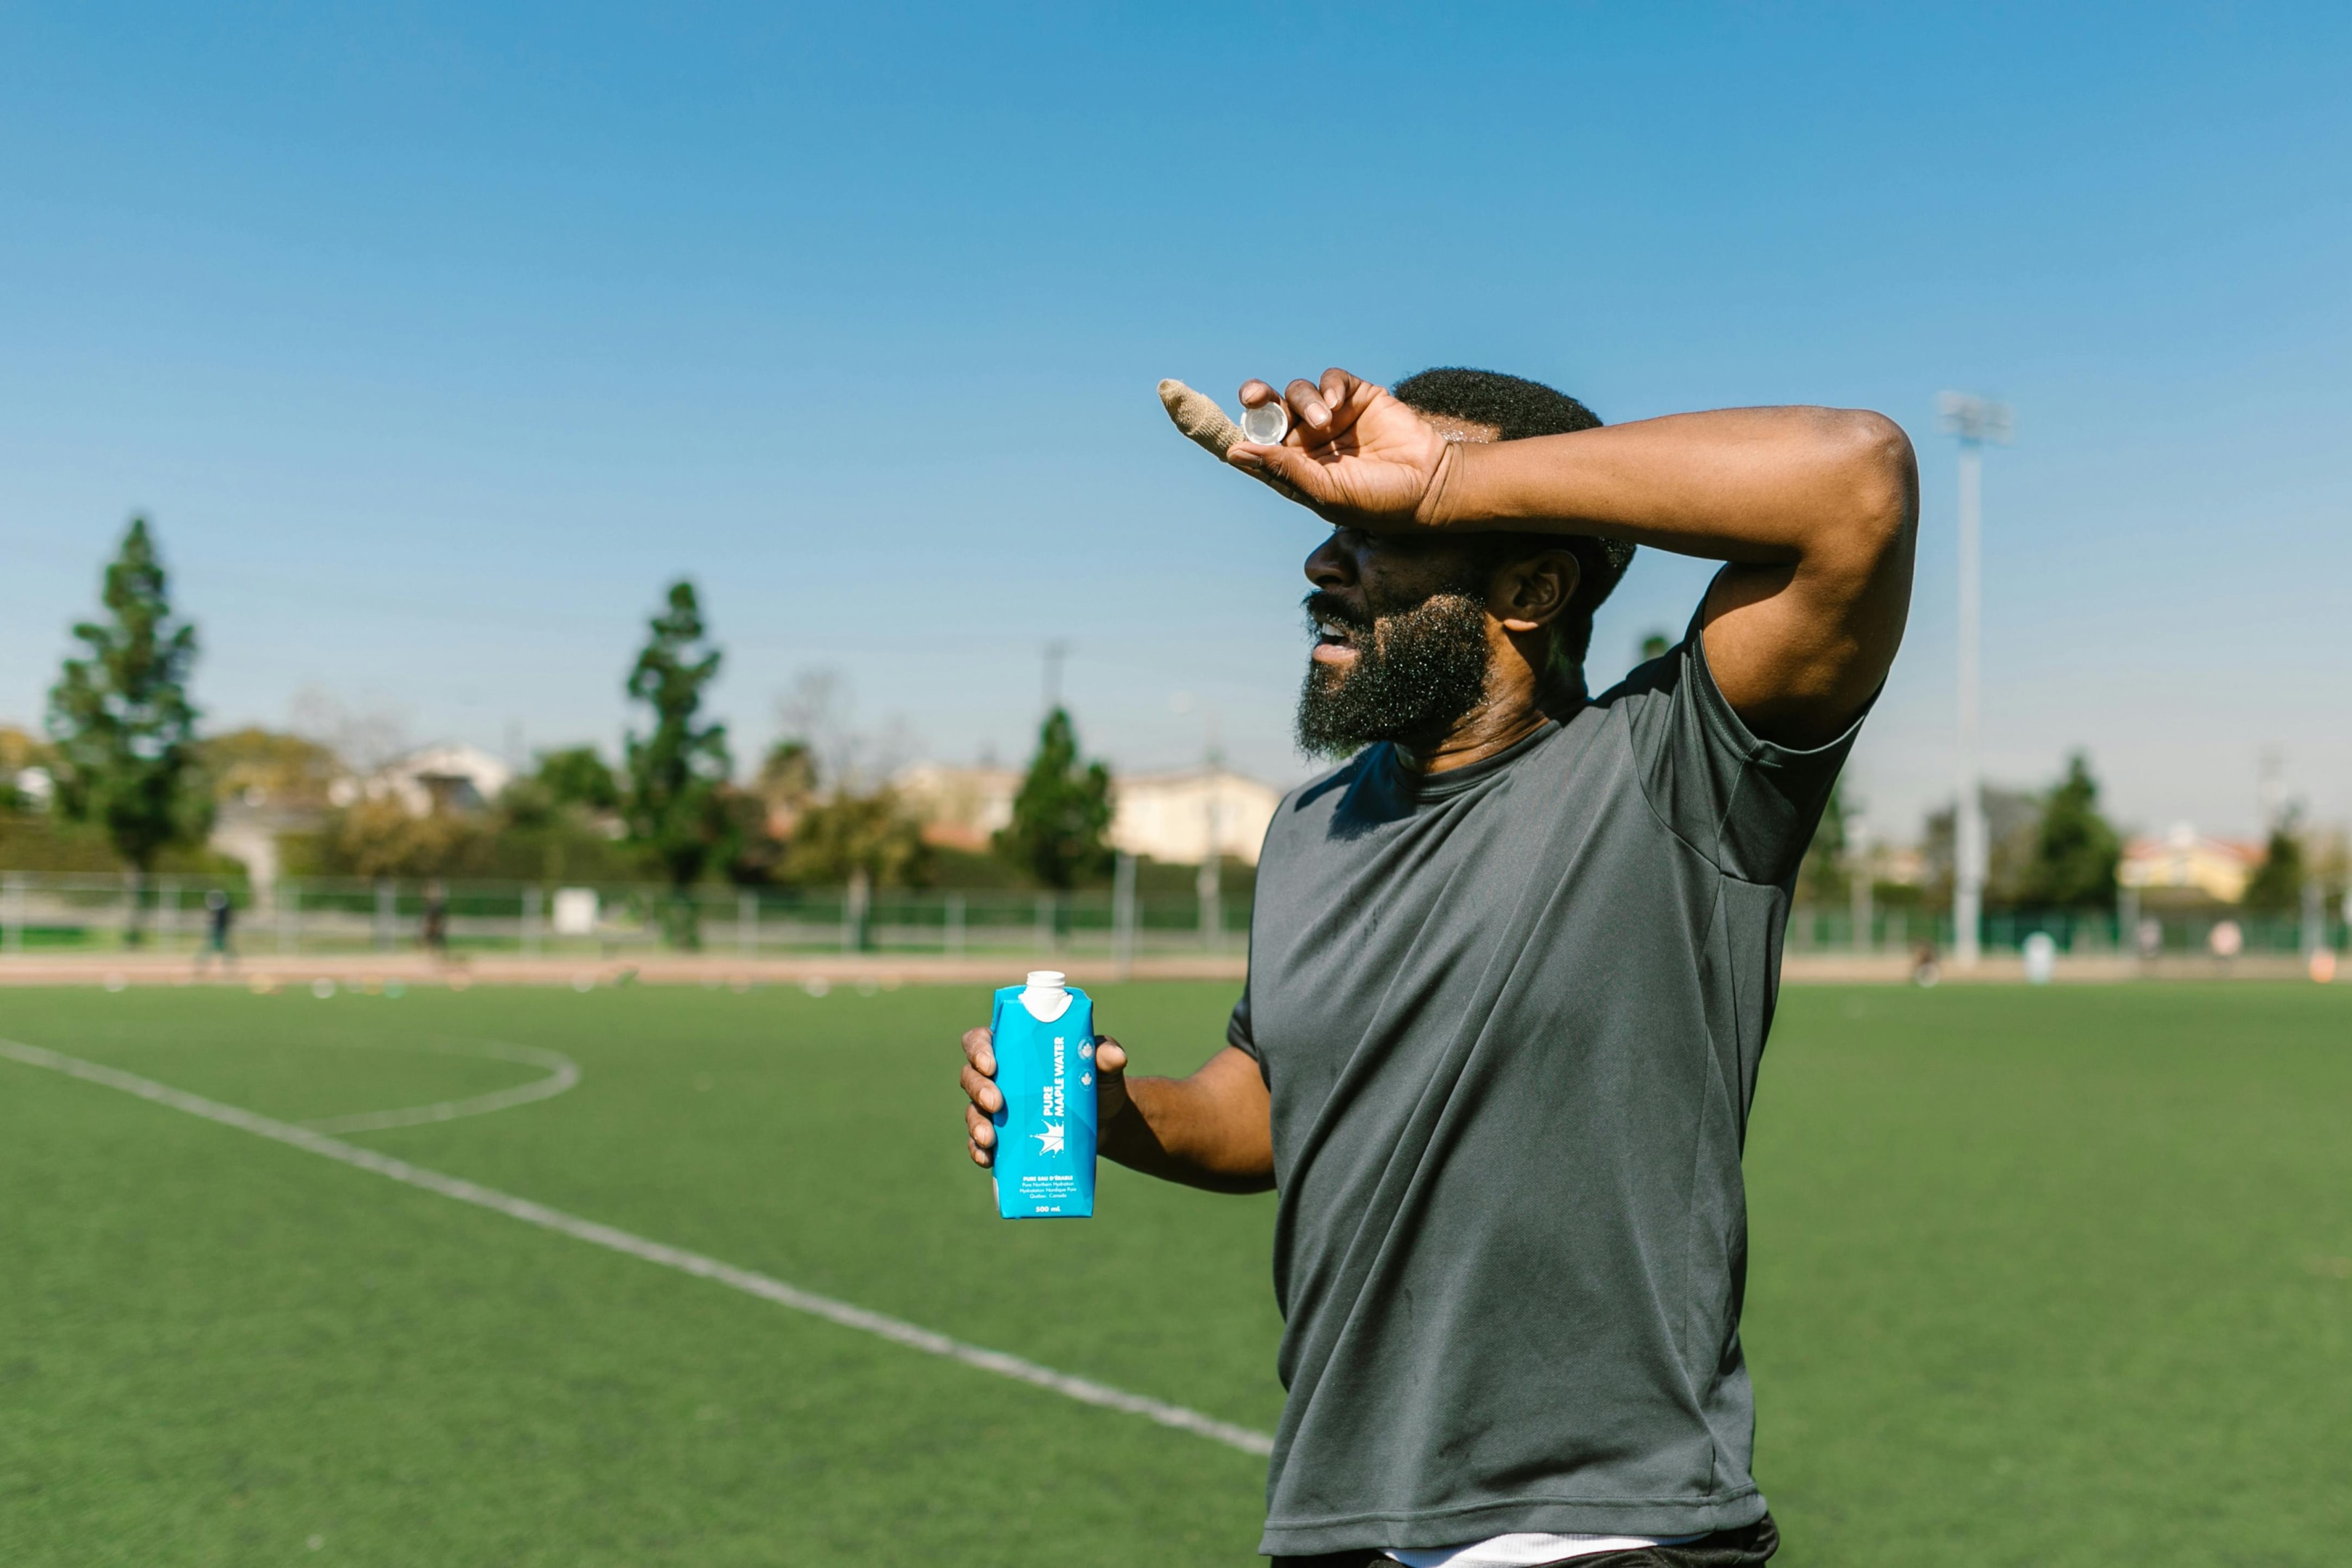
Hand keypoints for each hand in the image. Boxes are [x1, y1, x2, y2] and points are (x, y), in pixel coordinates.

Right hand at [961, 1026, 1129, 1167]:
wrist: (1106, 1121)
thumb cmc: (1096, 1080)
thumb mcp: (1101, 1063)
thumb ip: (1105, 1053)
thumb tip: (1115, 1056)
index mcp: (1013, 1049)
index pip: (980, 1040)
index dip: (978, 1049)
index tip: (992, 1064)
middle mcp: (999, 1077)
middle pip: (970, 1077)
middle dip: (978, 1090)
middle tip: (996, 1103)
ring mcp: (997, 1109)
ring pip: (973, 1111)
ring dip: (976, 1124)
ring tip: (989, 1138)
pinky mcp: (1004, 1138)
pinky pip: (981, 1144)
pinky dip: (979, 1151)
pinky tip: (988, 1159)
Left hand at [1229, 367, 1450, 529]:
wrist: (1429, 486)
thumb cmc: (1376, 501)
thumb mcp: (1325, 492)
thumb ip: (1283, 469)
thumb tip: (1235, 452)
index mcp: (1293, 466)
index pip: (1255, 444)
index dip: (1237, 431)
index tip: (1215, 423)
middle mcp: (1307, 439)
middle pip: (1269, 410)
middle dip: (1258, 399)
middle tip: (1254, 397)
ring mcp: (1331, 416)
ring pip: (1298, 392)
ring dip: (1304, 402)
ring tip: (1326, 420)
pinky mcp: (1356, 397)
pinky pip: (1331, 381)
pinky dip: (1329, 387)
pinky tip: (1337, 403)